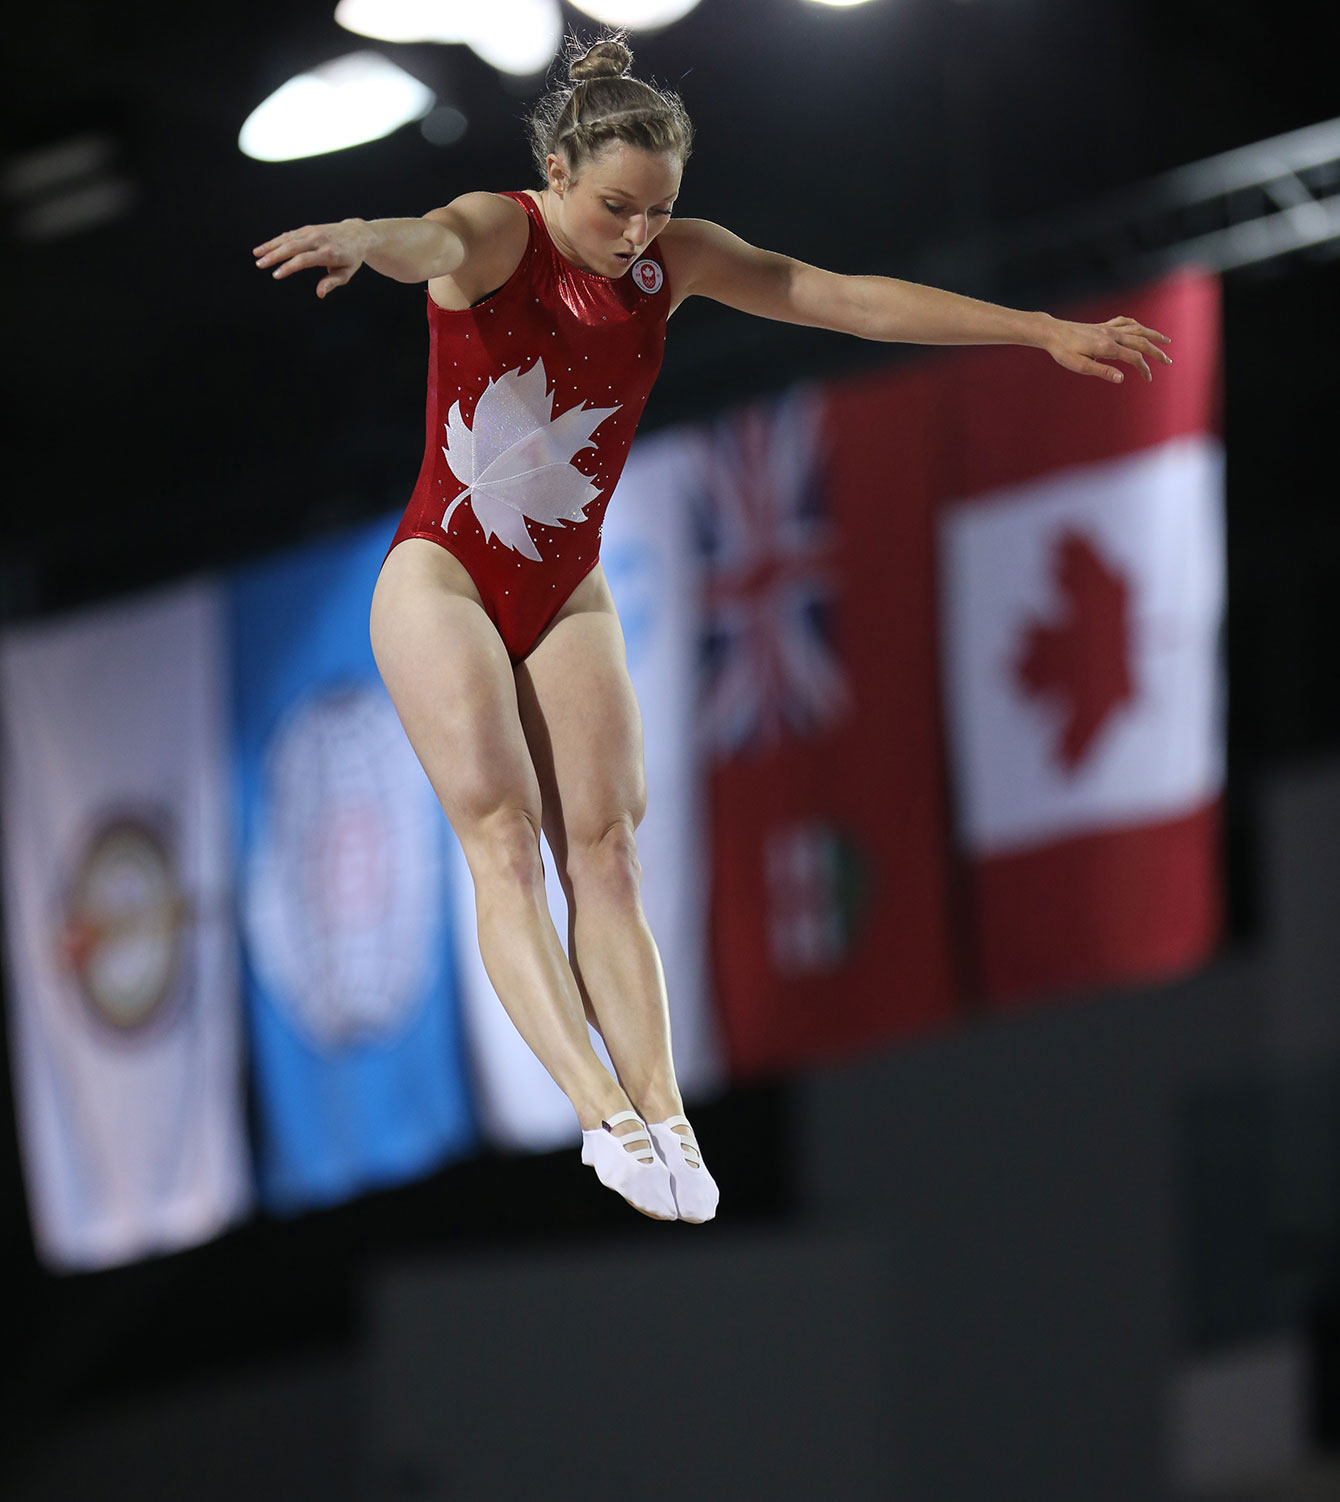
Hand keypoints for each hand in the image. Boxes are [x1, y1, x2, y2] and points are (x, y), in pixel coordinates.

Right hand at [253, 218, 371, 297]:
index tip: (275, 275)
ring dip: (270, 246)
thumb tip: (320, 293)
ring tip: (256, 255)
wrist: (357, 235)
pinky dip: (276, 240)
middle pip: (292, 247)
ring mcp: (312, 232)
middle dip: (274, 256)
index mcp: (328, 253)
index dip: (288, 267)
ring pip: (287, 238)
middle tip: (259, 264)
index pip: (304, 260)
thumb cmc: (351, 258)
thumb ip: (332, 282)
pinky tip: (265, 247)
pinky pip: (289, 235)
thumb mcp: (346, 273)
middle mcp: (318, 240)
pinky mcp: (308, 229)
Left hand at [1043, 314, 1172, 383]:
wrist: (1053, 332)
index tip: (1148, 379)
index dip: (1144, 368)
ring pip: (1137, 329)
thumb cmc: (1064, 352)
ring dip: (1153, 335)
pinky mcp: (1103, 325)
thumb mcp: (1080, 366)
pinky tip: (1141, 328)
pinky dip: (1137, 325)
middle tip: (1169, 361)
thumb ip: (1102, 372)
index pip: (1134, 357)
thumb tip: (1122, 379)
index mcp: (1107, 347)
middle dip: (1157, 352)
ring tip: (1166, 340)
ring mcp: (1109, 328)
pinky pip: (1125, 322)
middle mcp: (1112, 335)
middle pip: (1141, 342)